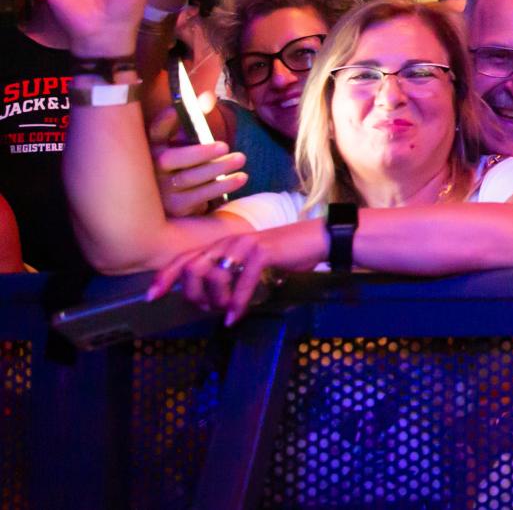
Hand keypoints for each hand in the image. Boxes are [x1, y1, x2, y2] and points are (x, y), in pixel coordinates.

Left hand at [146, 222, 312, 325]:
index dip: (165, 277)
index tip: (151, 296)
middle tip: (203, 308)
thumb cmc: (285, 254)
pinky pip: (241, 283)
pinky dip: (236, 303)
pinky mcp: (262, 252)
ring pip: (213, 275)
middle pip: (192, 268)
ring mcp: (244, 245)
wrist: (317, 239)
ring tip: (225, 311)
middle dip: (192, 294)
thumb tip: (213, 299)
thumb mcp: (251, 264)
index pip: (185, 258)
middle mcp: (228, 242)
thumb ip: (230, 274)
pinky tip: (234, 317)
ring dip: (215, 300)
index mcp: (223, 244)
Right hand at [148, 106, 247, 217]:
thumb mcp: (186, 140)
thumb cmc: (186, 162)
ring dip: (218, 168)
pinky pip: (199, 197)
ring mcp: (162, 190)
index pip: (155, 131)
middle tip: (224, 145)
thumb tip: (208, 97)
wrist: (179, 199)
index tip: (175, 109)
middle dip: (199, 152)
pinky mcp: (175, 208)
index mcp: (154, 147)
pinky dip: (222, 186)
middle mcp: (153, 168)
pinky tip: (240, 178)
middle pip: (172, 159)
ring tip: (240, 158)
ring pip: (190, 178)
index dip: (164, 121)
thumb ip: (195, 118)